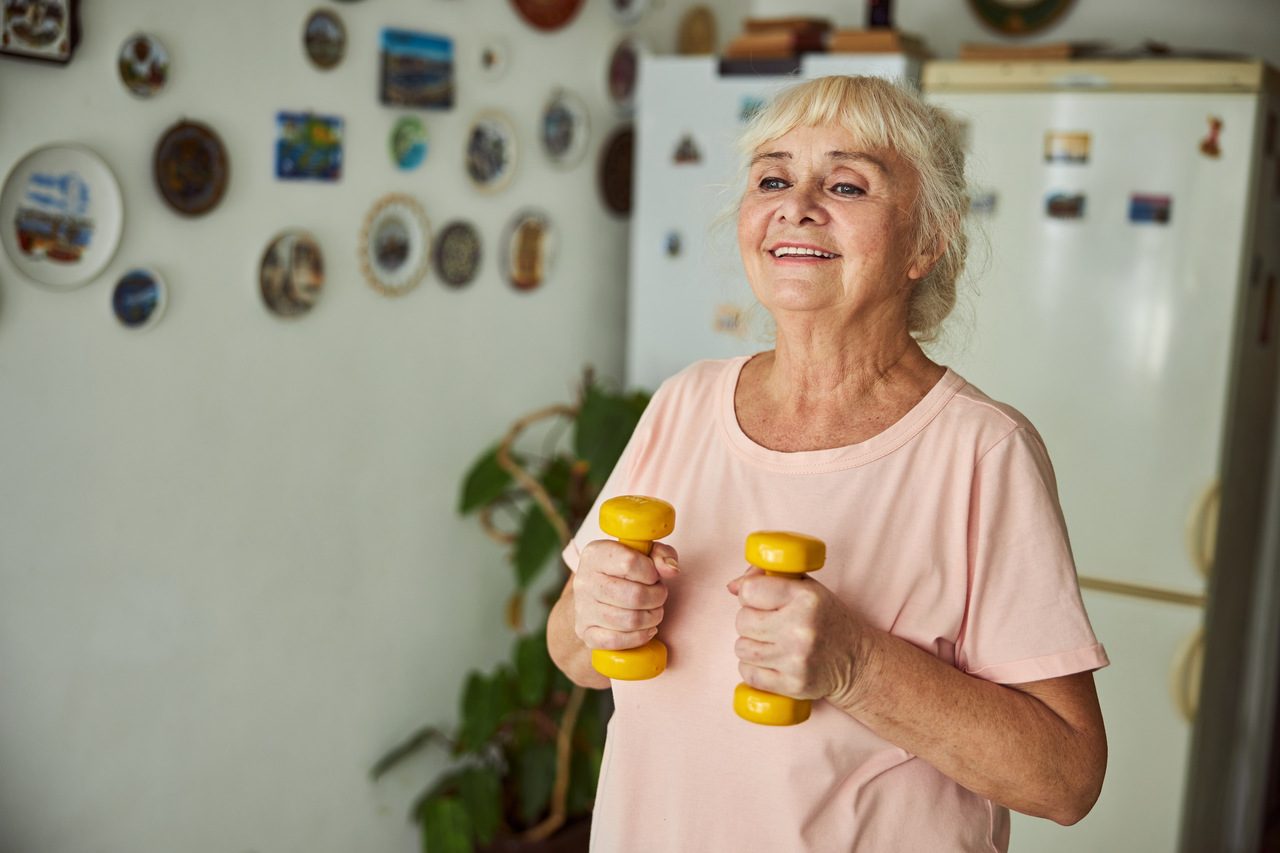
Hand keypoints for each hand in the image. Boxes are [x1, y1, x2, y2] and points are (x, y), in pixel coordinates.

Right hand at [574, 540, 679, 650]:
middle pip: (634, 596)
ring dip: (652, 618)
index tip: (654, 576)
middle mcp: (584, 581)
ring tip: (654, 610)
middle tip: (659, 595)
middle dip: (657, 597)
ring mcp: (583, 609)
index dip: (651, 573)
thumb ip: (662, 555)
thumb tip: (671, 571)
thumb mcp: (645, 552)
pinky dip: (639, 637)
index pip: (630, 564)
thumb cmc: (626, 569)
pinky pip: (616, 641)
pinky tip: (646, 629)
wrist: (598, 589)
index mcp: (595, 554)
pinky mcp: (585, 632)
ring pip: (630, 620)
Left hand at [727, 567, 869, 703]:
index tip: (761, 601)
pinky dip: (753, 669)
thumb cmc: (826, 619)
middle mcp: (801, 628)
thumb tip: (733, 587)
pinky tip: (770, 662)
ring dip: (751, 646)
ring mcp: (796, 659)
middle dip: (750, 621)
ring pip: (742, 648)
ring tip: (771, 643)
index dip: (750, 595)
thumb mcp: (806, 589)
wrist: (858, 661)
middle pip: (742, 620)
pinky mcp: (793, 685)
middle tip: (769, 624)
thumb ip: (768, 579)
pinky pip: (748, 674)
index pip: (749, 591)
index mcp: (805, 598)